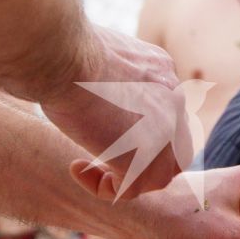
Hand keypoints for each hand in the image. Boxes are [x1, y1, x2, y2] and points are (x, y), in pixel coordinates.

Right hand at [43, 26, 190, 201]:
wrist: (63, 54)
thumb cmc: (64, 48)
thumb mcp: (97, 55)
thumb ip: (106, 74)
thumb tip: (85, 84)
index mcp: (162, 72)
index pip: (169, 114)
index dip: (145, 131)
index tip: (106, 128)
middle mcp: (171, 99)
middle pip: (176, 148)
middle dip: (146, 161)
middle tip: (108, 160)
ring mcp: (163, 131)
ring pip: (159, 175)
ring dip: (126, 178)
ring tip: (90, 168)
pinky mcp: (142, 156)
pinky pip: (130, 189)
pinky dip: (103, 186)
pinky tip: (77, 167)